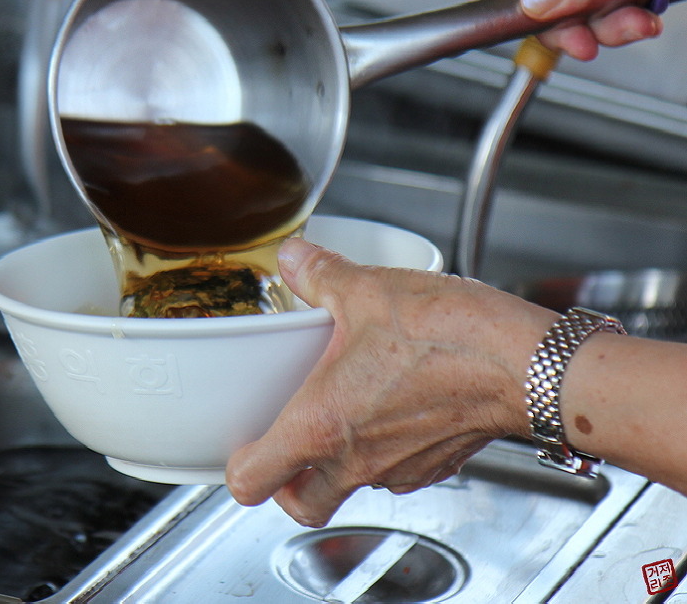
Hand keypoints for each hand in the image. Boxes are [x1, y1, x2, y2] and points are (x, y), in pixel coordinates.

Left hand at [226, 237, 555, 527]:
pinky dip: (381, 451)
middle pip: (300, 505)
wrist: (529, 364)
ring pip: (349, 489)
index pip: (252, 483)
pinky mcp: (435, 464)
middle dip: (285, 485)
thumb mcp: (367, 291)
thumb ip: (320, 276)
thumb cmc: (450, 337)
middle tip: (282, 447)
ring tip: (338, 412)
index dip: (238, 468)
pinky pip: (393, 472)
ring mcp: (398, 468)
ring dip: (335, 463)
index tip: (240, 443)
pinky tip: (388, 406)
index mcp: (321, 426)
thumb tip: (294, 260)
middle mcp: (356, 460)